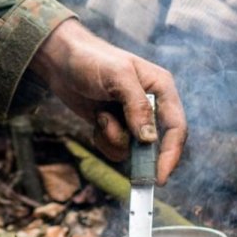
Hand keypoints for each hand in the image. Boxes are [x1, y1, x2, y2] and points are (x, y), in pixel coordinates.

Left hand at [29, 20, 186, 183]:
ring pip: (133, 149)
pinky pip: (116, 148)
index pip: (176, 127)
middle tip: (126, 163)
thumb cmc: (91, 59)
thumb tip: (149, 139)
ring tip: (100, 117)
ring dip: (114, 140)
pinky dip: (104, 140)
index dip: (171, 154)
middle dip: (137, 152)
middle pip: (157, 143)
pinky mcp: (116, 126)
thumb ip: (137, 106)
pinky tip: (96, 121)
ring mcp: (133, 118)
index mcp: (161, 88)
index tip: (160, 177)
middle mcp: (152, 105)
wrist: (61, 61)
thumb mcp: (117, 76)